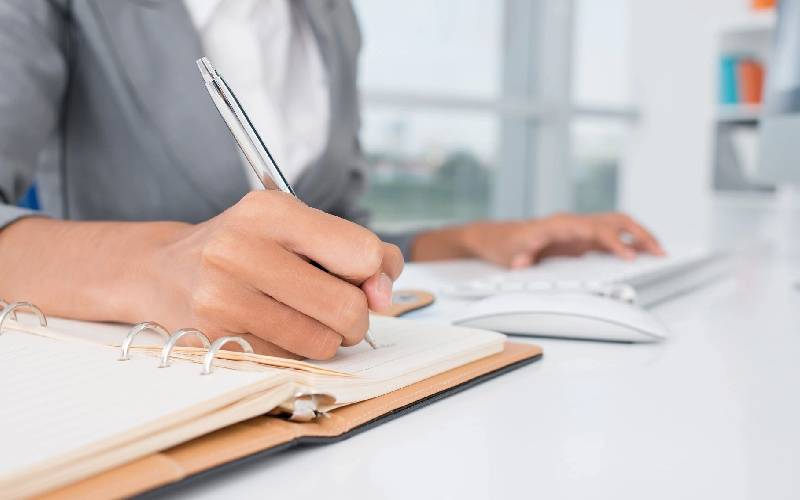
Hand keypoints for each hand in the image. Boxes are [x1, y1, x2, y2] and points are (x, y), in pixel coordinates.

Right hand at [141, 191, 402, 358]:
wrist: (165, 272)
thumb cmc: (247, 246)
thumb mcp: (297, 227)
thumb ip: (357, 250)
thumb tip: (384, 292)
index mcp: (270, 210)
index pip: (360, 251)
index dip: (375, 273)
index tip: (365, 280)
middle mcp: (240, 248)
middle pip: (346, 305)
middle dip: (357, 317)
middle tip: (342, 311)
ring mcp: (222, 296)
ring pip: (321, 341)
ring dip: (329, 338)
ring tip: (308, 319)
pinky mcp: (214, 337)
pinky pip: (289, 360)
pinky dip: (296, 352)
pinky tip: (275, 330)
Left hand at [412, 212, 662, 267]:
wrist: (495, 237)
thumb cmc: (503, 243)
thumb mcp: (508, 252)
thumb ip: (518, 256)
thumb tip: (522, 262)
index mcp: (561, 224)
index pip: (596, 229)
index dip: (614, 242)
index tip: (630, 256)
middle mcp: (574, 223)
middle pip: (616, 221)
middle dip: (640, 234)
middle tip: (660, 252)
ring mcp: (579, 230)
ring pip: (618, 226)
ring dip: (640, 236)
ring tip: (660, 252)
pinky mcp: (580, 240)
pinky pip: (610, 237)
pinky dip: (629, 243)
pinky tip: (641, 254)